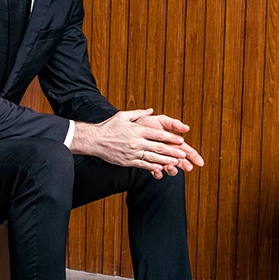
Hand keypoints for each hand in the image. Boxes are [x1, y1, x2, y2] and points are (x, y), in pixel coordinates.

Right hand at [71, 108, 201, 178]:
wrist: (94, 140)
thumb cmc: (109, 126)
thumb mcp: (123, 116)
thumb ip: (138, 113)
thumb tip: (151, 110)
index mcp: (136, 129)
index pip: (158, 134)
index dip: (171, 138)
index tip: (181, 140)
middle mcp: (136, 141)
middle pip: (158, 147)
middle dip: (172, 151)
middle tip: (183, 154)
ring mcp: (132, 152)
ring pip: (152, 157)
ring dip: (166, 160)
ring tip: (176, 163)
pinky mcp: (128, 161)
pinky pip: (143, 165)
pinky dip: (153, 167)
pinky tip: (161, 168)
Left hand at [133, 113, 203, 175]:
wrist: (129, 130)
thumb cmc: (145, 123)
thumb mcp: (160, 121)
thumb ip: (173, 123)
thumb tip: (187, 128)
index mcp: (173, 142)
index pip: (187, 151)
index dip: (194, 157)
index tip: (200, 163)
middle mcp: (168, 152)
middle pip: (181, 162)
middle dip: (185, 165)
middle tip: (188, 168)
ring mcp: (160, 159)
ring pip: (170, 169)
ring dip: (172, 170)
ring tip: (170, 166)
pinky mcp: (149, 164)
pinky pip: (156, 172)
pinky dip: (158, 173)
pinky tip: (158, 170)